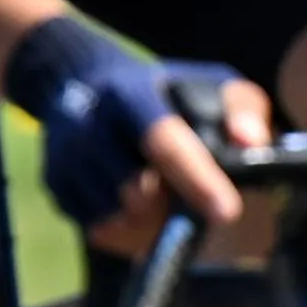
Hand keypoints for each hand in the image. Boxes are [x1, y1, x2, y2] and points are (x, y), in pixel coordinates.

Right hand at [4, 16, 257, 252]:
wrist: (79, 79)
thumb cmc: (161, 89)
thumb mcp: (209, 82)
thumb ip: (240, 107)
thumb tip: (252, 142)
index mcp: (130, 94)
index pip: (163, 142)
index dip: (196, 178)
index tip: (227, 212)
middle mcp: (88, 126)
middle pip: (136, 193)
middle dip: (169, 205)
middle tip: (185, 197)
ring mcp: (64, 157)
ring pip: (116, 217)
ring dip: (147, 219)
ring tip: (159, 194)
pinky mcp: (54, 184)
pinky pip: (96, 227)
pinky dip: (124, 225)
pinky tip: (133, 200)